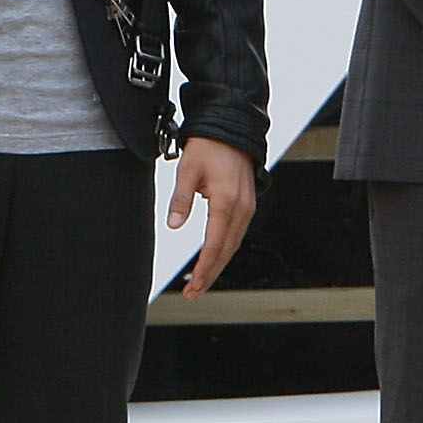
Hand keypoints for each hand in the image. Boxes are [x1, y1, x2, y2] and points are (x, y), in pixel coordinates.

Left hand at [168, 136, 257, 296]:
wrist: (231, 129)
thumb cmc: (208, 147)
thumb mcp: (187, 170)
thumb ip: (180, 199)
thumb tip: (174, 225)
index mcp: (227, 202)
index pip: (215, 245)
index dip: (204, 268)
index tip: (193, 285)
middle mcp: (242, 208)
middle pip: (227, 251)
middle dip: (210, 274)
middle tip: (193, 293)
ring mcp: (248, 206)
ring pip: (233, 245)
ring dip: (218, 265)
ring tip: (200, 282)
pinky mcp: (247, 204)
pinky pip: (236, 234)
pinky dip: (225, 250)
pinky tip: (214, 258)